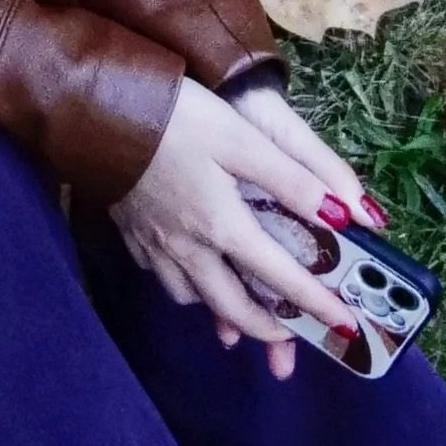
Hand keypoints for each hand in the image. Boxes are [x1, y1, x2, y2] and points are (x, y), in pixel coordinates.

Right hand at [107, 78, 387, 378]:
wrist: (100, 109)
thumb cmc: (178, 119)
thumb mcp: (244, 139)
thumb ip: (294, 179)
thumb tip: (345, 216)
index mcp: (223, 228)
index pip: (280, 278)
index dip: (316, 304)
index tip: (345, 325)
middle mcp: (188, 248)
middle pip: (231, 307)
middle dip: (265, 329)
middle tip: (291, 336)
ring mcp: (154, 244)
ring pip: (191, 297)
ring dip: (221, 311)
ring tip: (241, 307)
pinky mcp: (130, 232)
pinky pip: (161, 276)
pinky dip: (183, 285)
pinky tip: (188, 269)